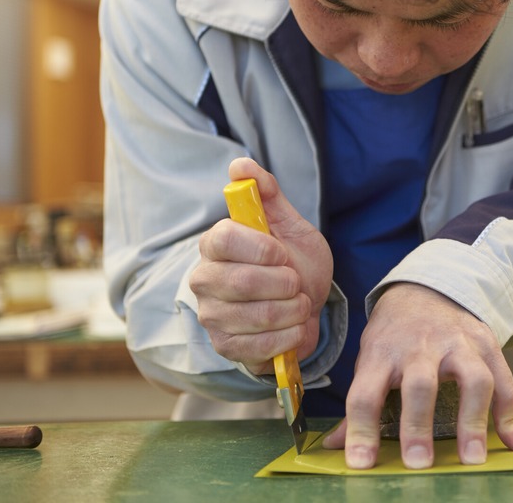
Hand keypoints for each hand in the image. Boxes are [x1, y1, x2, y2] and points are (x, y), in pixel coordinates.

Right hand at [190, 158, 332, 371]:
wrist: (308, 307)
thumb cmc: (296, 263)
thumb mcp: (291, 225)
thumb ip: (268, 194)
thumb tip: (241, 165)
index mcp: (216, 243)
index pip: (222, 239)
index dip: (260, 248)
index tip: (283, 253)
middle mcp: (204, 279)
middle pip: (241, 281)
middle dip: (285, 283)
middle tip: (297, 282)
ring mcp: (212, 316)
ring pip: (256, 316)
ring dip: (292, 310)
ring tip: (298, 303)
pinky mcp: (224, 347)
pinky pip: (259, 346)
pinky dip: (289, 336)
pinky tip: (293, 327)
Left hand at [321, 283, 512, 468]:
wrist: (426, 289)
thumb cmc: (394, 336)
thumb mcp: (370, 360)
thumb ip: (360, 404)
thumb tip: (336, 446)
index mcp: (382, 355)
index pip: (365, 394)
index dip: (361, 430)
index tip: (362, 463)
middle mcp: (420, 347)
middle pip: (420, 385)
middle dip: (418, 425)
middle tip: (419, 464)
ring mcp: (458, 343)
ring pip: (472, 379)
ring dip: (474, 420)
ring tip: (472, 458)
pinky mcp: (486, 344)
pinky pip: (504, 380)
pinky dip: (509, 413)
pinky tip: (511, 442)